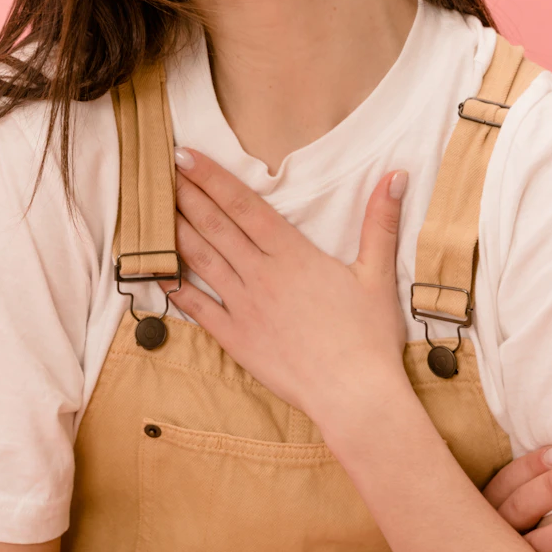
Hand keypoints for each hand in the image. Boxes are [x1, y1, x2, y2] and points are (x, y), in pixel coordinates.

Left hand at [167, 147, 408, 425]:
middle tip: (160, 170)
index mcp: (293, 254)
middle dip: (187, 195)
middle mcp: (262, 275)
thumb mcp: (378, 275)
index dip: (212, 178)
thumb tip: (396, 175)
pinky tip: (161, 274)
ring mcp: (245, 307)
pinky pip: (200, 309)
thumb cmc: (369, 337)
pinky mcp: (237, 339)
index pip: (245, 205)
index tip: (186, 156)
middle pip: (216, 226)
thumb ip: (380, 222)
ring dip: (177, 231)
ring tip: (155, 208)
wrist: (354, 395)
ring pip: (202, 260)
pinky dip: (178, 290)